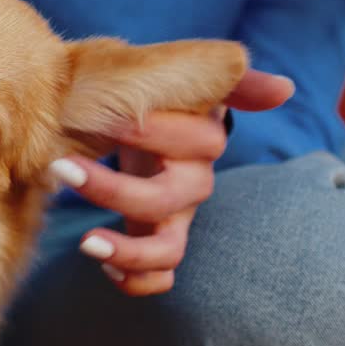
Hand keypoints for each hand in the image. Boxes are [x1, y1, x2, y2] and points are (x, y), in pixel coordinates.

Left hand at [50, 69, 293, 295]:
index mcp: (198, 137)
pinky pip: (158, 277)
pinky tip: (103, 267)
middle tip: (61, 168)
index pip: (194, 142)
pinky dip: (136, 279)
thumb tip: (283, 90)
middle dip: (113, 188)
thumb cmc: (137, 83)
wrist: (101, 103)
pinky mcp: (153, 238)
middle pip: (168, 199)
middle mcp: (191, 180)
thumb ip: (225, 75)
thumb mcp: (174, 66)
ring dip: (128, 251)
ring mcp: (174, 215)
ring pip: (168, 250)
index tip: (104, 117)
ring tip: (86, 241)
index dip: (151, 133)